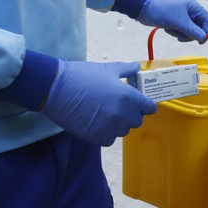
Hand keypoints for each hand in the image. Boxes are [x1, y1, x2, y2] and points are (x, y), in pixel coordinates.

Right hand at [41, 61, 157, 146]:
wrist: (57, 89)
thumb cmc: (83, 76)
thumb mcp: (107, 69)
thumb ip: (126, 70)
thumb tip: (136, 67)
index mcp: (129, 97)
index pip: (149, 108)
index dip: (145, 105)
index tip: (139, 103)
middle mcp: (124, 115)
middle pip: (137, 121)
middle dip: (130, 114)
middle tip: (117, 105)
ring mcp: (111, 128)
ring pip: (122, 130)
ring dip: (117, 124)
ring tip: (103, 113)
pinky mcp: (97, 138)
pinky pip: (109, 139)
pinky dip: (105, 133)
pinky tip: (95, 122)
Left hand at [136, 0, 207, 43]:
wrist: (144, 9)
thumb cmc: (163, 12)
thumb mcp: (180, 22)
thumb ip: (193, 31)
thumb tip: (204, 38)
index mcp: (193, 7)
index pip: (207, 20)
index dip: (206, 30)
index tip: (201, 41)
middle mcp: (190, 11)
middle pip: (198, 27)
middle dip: (190, 34)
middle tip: (181, 37)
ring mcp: (182, 16)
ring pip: (189, 31)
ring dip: (180, 33)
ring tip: (171, 29)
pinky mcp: (175, 21)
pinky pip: (180, 30)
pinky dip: (174, 32)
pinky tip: (167, 28)